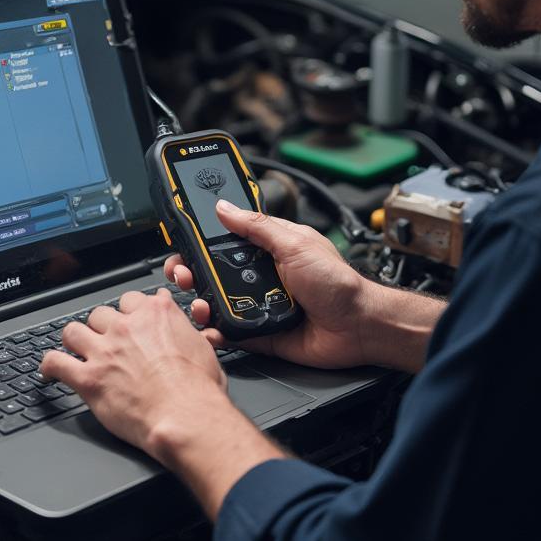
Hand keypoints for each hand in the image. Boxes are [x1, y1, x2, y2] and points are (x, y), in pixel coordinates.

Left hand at [40, 288, 229, 459]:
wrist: (186, 416)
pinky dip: (49, 366)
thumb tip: (180, 320)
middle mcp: (126, 327)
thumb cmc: (199, 390)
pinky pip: (55, 363)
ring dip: (75, 341)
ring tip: (77, 351)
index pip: (130, 299)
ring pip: (73, 331)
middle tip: (107, 344)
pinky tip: (49, 371)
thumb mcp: (202, 348)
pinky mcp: (89, 378)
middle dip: (102, 328)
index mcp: (155, 314)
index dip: (127, 313)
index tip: (127, 322)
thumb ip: (184, 329)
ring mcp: (105, 351)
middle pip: (100, 314)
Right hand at [166, 199, 382, 369]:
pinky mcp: (261, 334)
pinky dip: (217, 333)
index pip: (225, 241)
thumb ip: (257, 227)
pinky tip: (209, 330)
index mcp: (267, 250)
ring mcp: (259, 304)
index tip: (182, 241)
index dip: (201, 242)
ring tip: (198, 305)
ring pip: (217, 303)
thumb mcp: (295, 243)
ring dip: (201, 304)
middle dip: (191, 272)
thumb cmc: (338, 283)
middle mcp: (260, 276)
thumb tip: (225, 207)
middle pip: (212, 273)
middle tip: (182, 273)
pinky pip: (232, 333)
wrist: (358, 326)